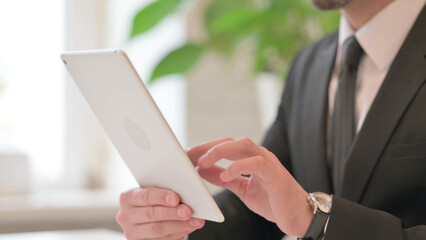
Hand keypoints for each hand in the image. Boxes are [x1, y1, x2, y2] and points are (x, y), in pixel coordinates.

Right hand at [116, 187, 204, 239]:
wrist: (147, 216)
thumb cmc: (153, 199)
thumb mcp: (154, 190)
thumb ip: (165, 188)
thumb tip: (186, 187)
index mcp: (127, 198)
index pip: (144, 196)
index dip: (160, 197)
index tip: (176, 198)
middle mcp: (126, 215)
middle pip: (151, 214)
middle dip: (172, 213)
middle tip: (188, 211)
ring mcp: (132, 232)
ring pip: (157, 229)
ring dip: (179, 225)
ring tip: (195, 221)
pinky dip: (178, 233)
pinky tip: (189, 227)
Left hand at [188, 137, 312, 236]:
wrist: (299, 217)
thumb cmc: (273, 201)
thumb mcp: (241, 189)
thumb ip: (223, 178)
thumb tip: (201, 169)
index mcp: (251, 158)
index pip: (226, 145)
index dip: (206, 148)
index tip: (188, 155)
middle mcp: (260, 156)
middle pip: (232, 141)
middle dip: (209, 146)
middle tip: (190, 155)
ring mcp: (269, 163)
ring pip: (244, 145)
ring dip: (220, 151)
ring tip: (203, 162)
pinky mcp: (276, 175)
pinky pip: (257, 163)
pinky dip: (239, 166)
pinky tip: (225, 175)